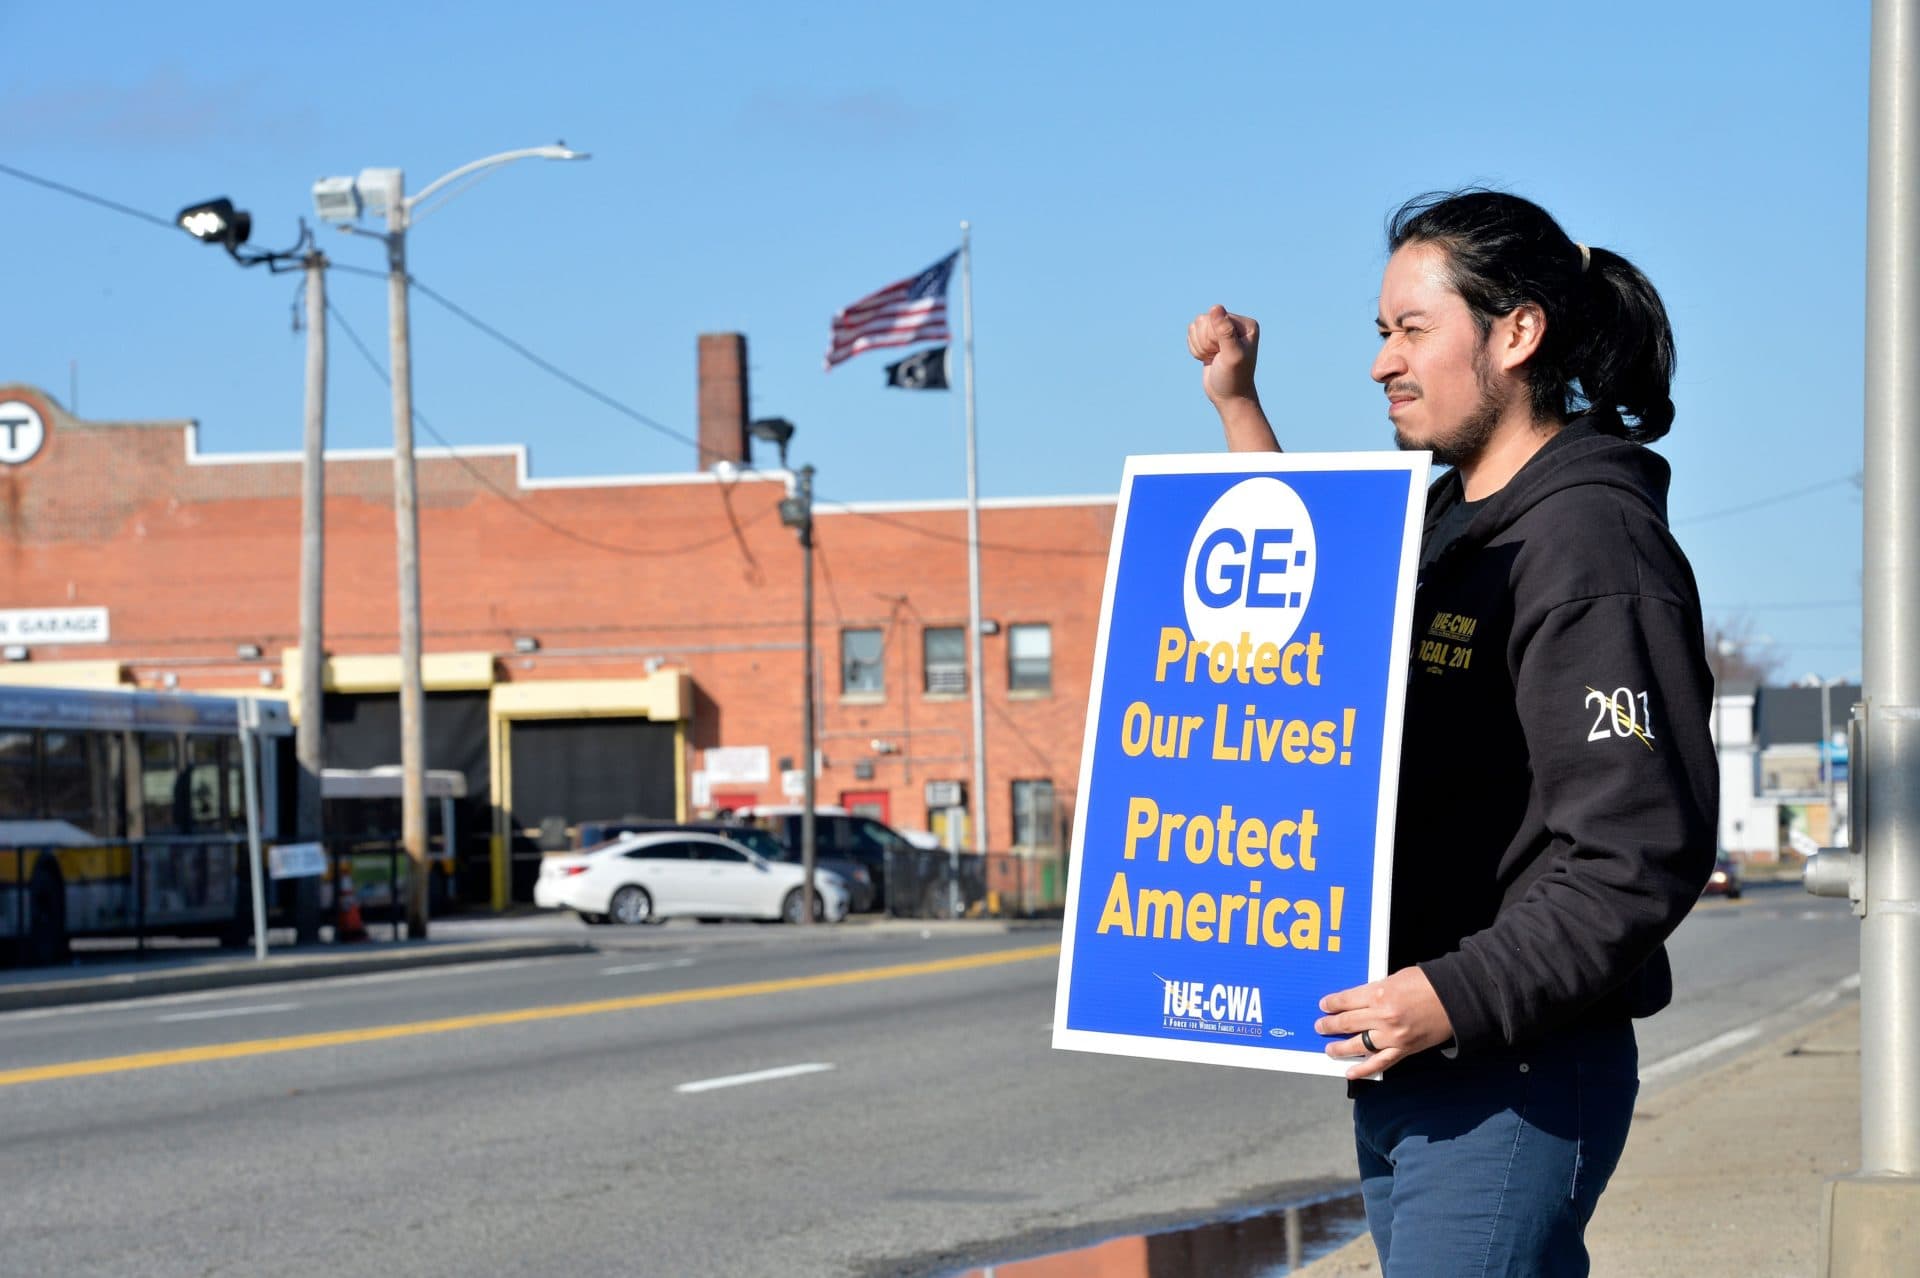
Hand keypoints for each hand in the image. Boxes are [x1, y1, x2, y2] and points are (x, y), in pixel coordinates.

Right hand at [1186, 304, 1260, 407]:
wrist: (1230, 397)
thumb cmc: (1234, 378)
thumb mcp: (1231, 355)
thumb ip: (1225, 331)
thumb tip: (1215, 307)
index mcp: (1246, 324)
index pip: (1215, 317)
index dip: (1212, 337)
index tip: (1221, 353)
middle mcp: (1235, 324)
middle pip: (1203, 320)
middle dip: (1204, 342)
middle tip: (1217, 356)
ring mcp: (1222, 331)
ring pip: (1195, 326)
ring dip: (1199, 346)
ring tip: (1213, 358)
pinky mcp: (1211, 339)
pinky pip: (1192, 335)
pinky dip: (1195, 349)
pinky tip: (1208, 358)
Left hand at [1315, 967, 1454, 1080]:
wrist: (1456, 998)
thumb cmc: (1427, 983)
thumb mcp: (1395, 978)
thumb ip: (1376, 991)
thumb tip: (1357, 1001)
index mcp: (1380, 994)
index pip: (1346, 1001)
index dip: (1332, 1004)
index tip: (1324, 1006)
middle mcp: (1384, 1017)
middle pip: (1348, 1023)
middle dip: (1330, 1025)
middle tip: (1320, 1026)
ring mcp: (1394, 1036)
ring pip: (1359, 1045)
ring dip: (1340, 1048)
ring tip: (1330, 1049)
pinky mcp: (1404, 1049)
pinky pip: (1379, 1063)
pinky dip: (1363, 1070)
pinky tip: (1350, 1072)